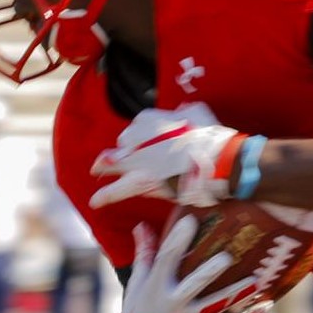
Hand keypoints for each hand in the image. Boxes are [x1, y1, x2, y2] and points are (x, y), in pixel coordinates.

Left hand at [90, 104, 245, 207]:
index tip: (147, 143)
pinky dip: (105, 196)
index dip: (142, 136)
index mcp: (150, 119)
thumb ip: (186, 111)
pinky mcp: (140, 181)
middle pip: (123, 144)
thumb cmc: (211, 137)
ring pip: (112, 164)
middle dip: (124, 152)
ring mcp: (137, 160)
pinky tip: (95, 202)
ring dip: (104, 168)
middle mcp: (138, 137)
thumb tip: (182, 110)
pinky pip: (116, 190)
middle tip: (127, 159)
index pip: (138, 126)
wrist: (217, 161)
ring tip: (96, 171)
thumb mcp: (199, 113)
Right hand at [111, 214, 270, 312]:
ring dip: (238, 295)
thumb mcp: (138, 282)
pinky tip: (266, 305)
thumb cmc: (141, 309)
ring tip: (256, 282)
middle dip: (210, 272)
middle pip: (195, 284)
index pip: (166, 258)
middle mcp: (175, 303)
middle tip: (226, 257)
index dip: (178, 240)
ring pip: (218, 306)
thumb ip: (144, 254)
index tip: (189, 220)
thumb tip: (142, 225)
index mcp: (157, 286)